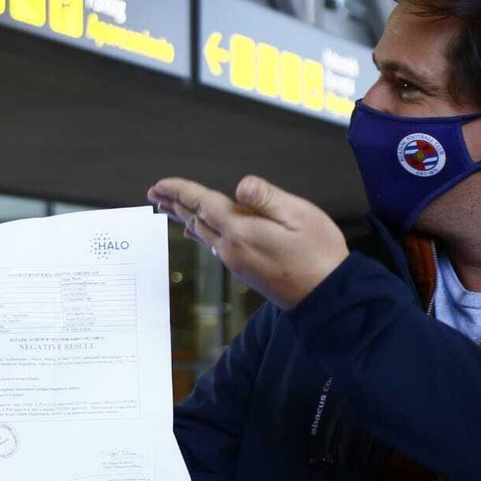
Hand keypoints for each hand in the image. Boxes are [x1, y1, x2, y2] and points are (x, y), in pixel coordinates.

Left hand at [150, 175, 348, 310]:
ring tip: (169, 208)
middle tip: (154, 193)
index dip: (179, 190)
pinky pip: (213, 246)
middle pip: (195, 219)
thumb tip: (240, 184)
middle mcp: (231, 248)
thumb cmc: (319, 254)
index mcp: (240, 230)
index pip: (202, 204)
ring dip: (184, 218)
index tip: (160, 183)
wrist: (327, 297)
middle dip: (174, 203)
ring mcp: (236, 262)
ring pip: (202, 234)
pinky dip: (200, 233)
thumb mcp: (299, 215)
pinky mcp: (245, 271)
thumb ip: (266, 197)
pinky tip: (198, 233)